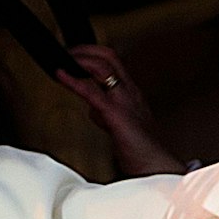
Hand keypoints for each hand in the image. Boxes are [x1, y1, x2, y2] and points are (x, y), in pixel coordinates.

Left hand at [53, 45, 187, 176]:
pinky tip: (61, 75)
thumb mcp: (123, 128)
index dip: (95, 54)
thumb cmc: (144, 154)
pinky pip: (92, 91)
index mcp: (133, 95)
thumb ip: (108, 115)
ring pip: (103, 67)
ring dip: (80, 58)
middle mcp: (131, 93)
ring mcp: (125, 101)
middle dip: (86, 49)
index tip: (77, 54)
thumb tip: (93, 110)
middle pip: (110, 57)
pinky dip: (73, 80)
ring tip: (63, 57)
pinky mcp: (116, 114)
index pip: (115, 63)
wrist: (157, 168)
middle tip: (67, 51)